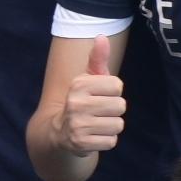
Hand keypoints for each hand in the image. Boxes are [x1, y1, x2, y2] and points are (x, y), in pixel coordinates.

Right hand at [57, 38, 124, 155]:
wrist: (59, 131)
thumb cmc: (82, 100)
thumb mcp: (87, 78)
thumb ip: (97, 58)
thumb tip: (102, 36)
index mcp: (78, 85)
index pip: (118, 86)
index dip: (113, 92)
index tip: (99, 96)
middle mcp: (76, 104)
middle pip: (120, 106)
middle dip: (114, 111)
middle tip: (99, 112)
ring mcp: (77, 125)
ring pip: (118, 125)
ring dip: (111, 126)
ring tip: (96, 125)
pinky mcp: (81, 144)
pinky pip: (111, 141)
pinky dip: (106, 141)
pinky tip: (94, 136)